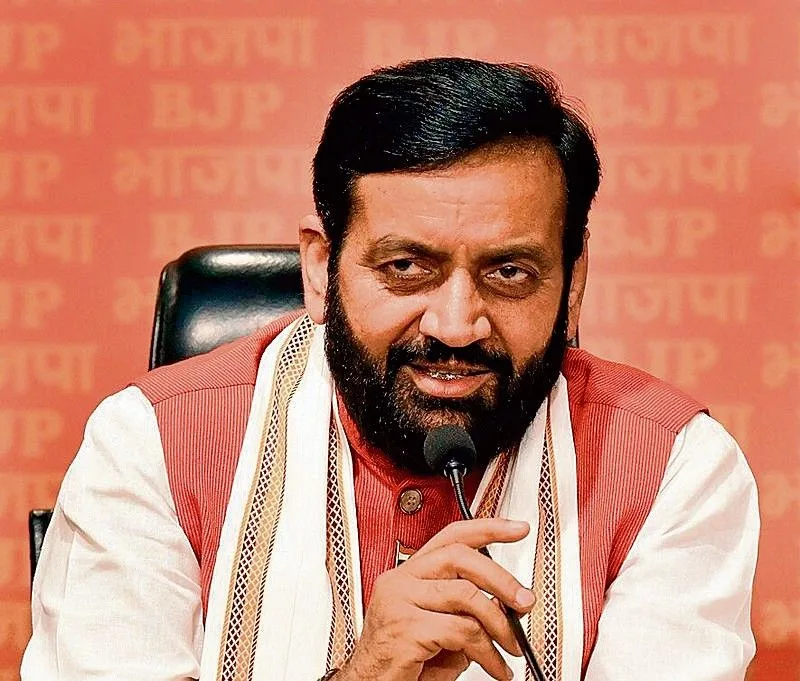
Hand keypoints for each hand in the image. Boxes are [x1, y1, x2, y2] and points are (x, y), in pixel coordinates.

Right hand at [337, 518, 534, 680]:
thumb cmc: (401, 665)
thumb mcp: (440, 631)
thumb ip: (467, 611)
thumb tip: (505, 601)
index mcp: (407, 575)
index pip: (449, 537)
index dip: (487, 528)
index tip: (516, 529)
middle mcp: (400, 582)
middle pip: (460, 557)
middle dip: (501, 578)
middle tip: (525, 600)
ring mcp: (399, 602)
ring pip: (466, 595)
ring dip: (499, 624)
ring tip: (511, 646)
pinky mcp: (406, 628)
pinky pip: (462, 631)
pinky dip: (488, 652)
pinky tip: (494, 665)